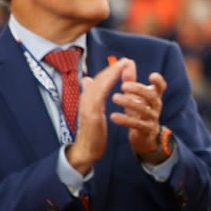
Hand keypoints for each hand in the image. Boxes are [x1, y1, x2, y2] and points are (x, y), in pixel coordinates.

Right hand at [64, 57, 128, 173]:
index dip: (110, 71)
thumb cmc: (92, 132)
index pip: (99, 81)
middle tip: (125, 60)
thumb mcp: (93, 111)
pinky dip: (106, 84)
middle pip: (99, 80)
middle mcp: (85, 100)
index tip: (122, 63)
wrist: (86, 150)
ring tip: (123, 65)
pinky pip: (98, 95)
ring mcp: (87, 106)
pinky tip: (115, 78)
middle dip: (112, 69)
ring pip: (98, 84)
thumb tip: (88, 80)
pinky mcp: (90, 114)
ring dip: (111, 73)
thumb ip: (92, 96)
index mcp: (87, 99)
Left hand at [110, 62, 168, 160]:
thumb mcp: (135, 96)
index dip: (158, 82)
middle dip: (138, 89)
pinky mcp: (145, 130)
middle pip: (151, 96)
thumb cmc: (138, 112)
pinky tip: (112, 116)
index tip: (151, 76)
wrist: (144, 137)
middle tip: (124, 86)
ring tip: (115, 98)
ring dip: (129, 103)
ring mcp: (152, 119)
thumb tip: (126, 61)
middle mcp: (156, 107)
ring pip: (143, 109)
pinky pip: (136, 124)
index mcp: (154, 97)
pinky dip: (124, 120)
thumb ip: (130, 79)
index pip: (161, 87)